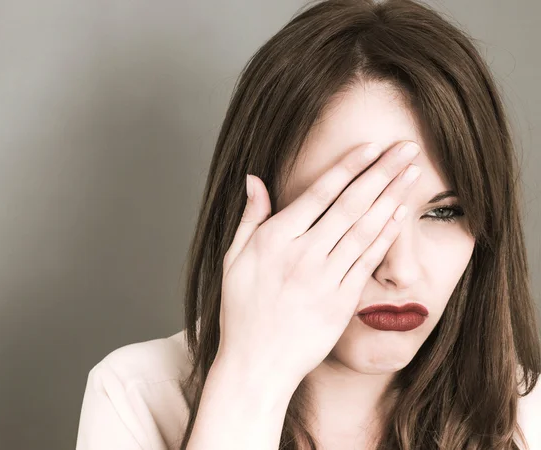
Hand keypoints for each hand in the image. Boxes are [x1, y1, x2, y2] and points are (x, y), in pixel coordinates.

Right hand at [216, 141, 421, 391]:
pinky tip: (401, 215)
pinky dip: (386, 237)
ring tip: (413, 174)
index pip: (318, 194)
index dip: (348, 167)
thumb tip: (254, 179)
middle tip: (407, 148)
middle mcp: (302, 255)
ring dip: (392, 198)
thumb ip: (250, 217)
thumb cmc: (241, 310)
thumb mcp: (233, 260)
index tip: (372, 146)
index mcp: (274, 240)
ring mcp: (324, 279)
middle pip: (349, 205)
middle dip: (381, 172)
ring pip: (364, 229)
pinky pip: (367, 262)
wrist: (257, 364)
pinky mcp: (341, 301)